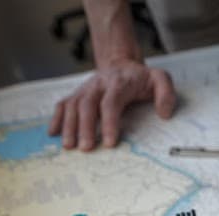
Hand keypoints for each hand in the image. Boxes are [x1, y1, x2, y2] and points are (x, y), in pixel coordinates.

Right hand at [48, 59, 177, 150]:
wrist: (121, 64)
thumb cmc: (141, 78)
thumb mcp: (160, 80)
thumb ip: (166, 93)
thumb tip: (164, 114)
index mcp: (118, 82)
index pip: (110, 102)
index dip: (109, 122)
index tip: (109, 142)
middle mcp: (98, 84)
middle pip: (87, 104)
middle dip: (84, 127)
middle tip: (85, 148)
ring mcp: (85, 89)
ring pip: (72, 105)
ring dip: (68, 126)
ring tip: (68, 147)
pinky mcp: (77, 94)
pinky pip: (63, 104)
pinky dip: (56, 118)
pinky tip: (53, 134)